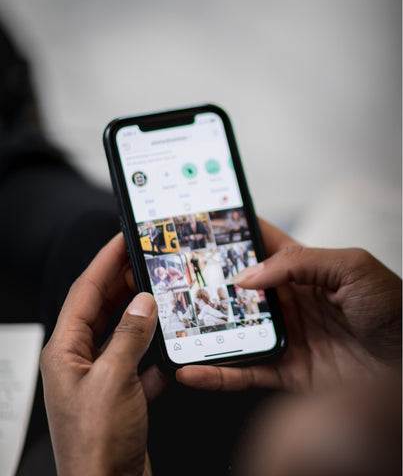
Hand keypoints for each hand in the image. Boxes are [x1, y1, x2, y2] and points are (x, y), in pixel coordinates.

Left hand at [40, 234, 166, 475]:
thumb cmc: (97, 445)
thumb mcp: (113, 380)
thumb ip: (129, 336)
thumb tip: (143, 304)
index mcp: (66, 350)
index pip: (85, 290)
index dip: (105, 261)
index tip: (122, 239)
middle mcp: (79, 359)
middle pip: (101, 306)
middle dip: (123, 281)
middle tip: (146, 260)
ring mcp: (100, 375)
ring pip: (121, 331)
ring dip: (140, 312)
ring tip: (159, 291)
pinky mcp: (120, 391)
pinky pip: (136, 358)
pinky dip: (152, 348)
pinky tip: (169, 343)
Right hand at [177, 220, 401, 392]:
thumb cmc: (394, 309)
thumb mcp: (352, 267)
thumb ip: (300, 262)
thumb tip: (248, 275)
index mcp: (302, 270)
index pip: (260, 246)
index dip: (233, 235)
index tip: (201, 228)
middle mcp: (288, 302)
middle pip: (237, 290)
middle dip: (207, 283)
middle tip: (174, 279)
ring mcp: (284, 337)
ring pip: (233, 331)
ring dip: (203, 330)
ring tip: (172, 326)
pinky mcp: (285, 371)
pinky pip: (244, 373)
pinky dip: (216, 374)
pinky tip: (192, 371)